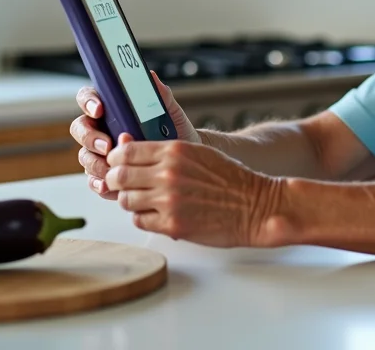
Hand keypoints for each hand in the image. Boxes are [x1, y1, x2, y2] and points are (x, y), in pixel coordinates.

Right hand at [70, 71, 199, 200]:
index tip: (100, 109)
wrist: (183, 160)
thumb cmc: (173, 130)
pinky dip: (99, 183)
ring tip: (113, 169)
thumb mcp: (170, 111)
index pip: (88, 98)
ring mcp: (99, 152)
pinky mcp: (104, 174)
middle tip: (109, 145)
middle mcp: (100, 128)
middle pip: (80, 128)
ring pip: (84, 156)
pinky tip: (108, 186)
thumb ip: (159, 94)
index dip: (89, 102)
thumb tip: (150, 77)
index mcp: (111, 107)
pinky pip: (93, 179)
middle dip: (90, 137)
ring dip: (95, 163)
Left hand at [105, 136, 286, 247]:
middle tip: (123, 184)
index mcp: (175, 151)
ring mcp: (169, 201)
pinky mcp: (172, 225)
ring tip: (144, 200)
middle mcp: (168, 174)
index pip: (126, 151)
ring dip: (131, 200)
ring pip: (126, 200)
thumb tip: (131, 148)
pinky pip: (140, 221)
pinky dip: (144, 218)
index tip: (119, 163)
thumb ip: (166, 153)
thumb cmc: (232, 180)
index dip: (117, 158)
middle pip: (120, 176)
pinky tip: (157, 214)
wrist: (257, 206)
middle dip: (117, 180)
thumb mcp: (199, 154)